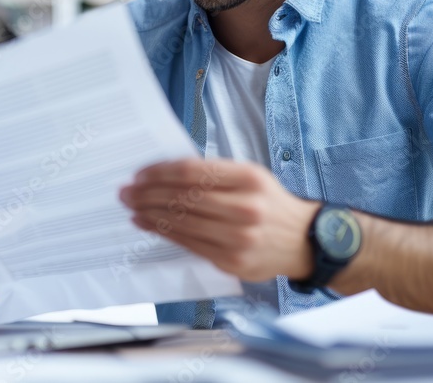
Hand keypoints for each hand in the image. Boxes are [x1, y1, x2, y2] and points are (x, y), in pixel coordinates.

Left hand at [119, 159, 318, 281]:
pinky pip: (189, 243)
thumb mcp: (251, 177)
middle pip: (184, 197)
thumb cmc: (270, 204)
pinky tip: (148, 224)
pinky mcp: (231, 261)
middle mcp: (245, 207)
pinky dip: (163, 232)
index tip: (141, 173)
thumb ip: (214, 174)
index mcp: (249, 179)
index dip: (160, 172)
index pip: (193, 172)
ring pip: (183, 222)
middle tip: (126, 190)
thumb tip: (165, 173)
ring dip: (150, 213)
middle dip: (148, 193)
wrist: (305, 242)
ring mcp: (238, 237)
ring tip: (132, 206)